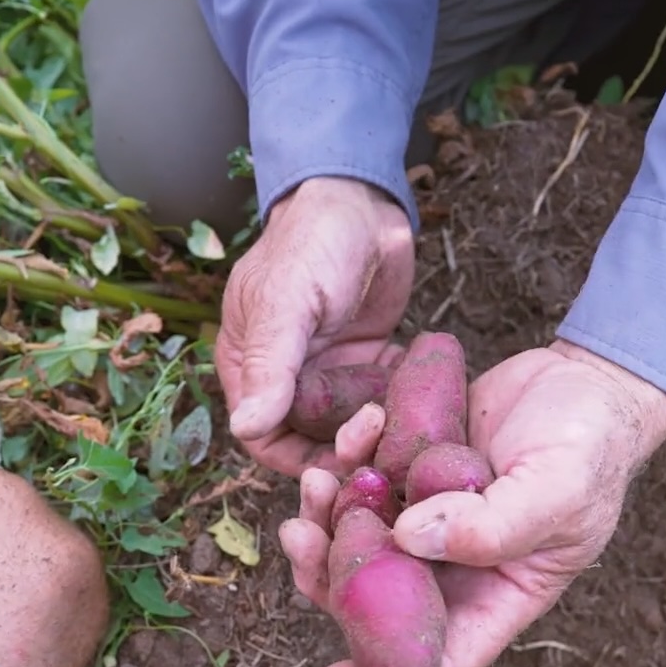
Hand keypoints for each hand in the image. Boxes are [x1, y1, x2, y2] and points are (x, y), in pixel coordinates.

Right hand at [216, 176, 415, 477]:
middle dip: (342, 450)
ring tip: (398, 417)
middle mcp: (289, 378)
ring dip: (374, 434)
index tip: (335, 465)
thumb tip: (246, 428)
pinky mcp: (368, 362)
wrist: (363, 202)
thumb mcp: (287, 301)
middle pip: (310, 441)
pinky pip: (381, 401)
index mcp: (251, 368)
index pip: (264, 438)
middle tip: (377, 435)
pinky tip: (419, 400)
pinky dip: (399, 408)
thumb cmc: (312, 241)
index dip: (296, 460)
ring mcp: (331, 372)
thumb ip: (271, 365)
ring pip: (349, 428)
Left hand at [282, 340, 665, 666]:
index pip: (440, 656)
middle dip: (330, 574)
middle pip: (378, 599)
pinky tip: (360, 427)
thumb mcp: (557, 489)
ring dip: (326, 516)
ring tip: (316, 477)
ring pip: (358, 540)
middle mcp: (455, 568)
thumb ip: (492, 525)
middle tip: (300, 536)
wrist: (585, 380)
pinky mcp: (411, 475)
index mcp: (497, 595)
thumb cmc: (591, 446)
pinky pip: (363, 483)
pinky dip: (349, 459)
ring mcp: (428, 522)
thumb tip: (407, 538)